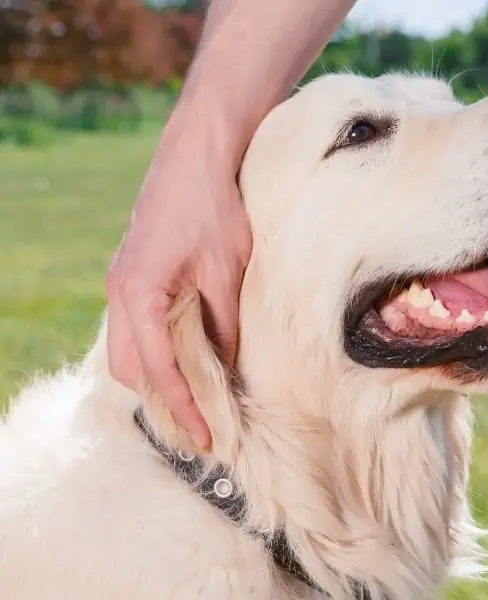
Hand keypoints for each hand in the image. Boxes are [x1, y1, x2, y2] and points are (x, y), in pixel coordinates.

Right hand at [106, 115, 251, 448]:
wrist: (198, 154)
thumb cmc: (214, 207)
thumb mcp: (227, 272)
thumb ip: (223, 325)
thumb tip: (227, 370)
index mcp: (138, 293)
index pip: (160, 370)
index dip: (184, 407)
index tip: (207, 437)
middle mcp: (120, 292)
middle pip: (131, 368)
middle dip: (163, 401)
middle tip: (202, 425)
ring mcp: (122, 282)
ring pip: (130, 350)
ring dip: (158, 378)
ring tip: (197, 400)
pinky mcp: (133, 274)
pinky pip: (136, 327)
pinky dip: (157, 351)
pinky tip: (187, 358)